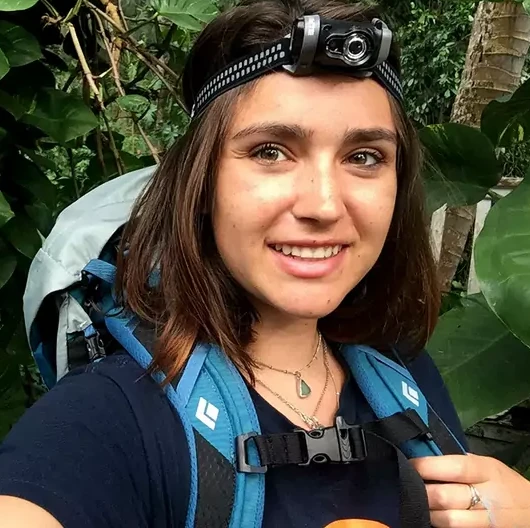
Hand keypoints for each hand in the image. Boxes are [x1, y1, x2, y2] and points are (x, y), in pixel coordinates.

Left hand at [411, 453, 529, 526]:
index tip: (410, 465)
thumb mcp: (490, 468)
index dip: (426, 467)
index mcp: (487, 471)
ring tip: (417, 503)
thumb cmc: (505, 485)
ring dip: (426, 512)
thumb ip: (462, 465)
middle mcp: (487, 497)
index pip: (453, 468)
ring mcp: (487, 523)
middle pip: (444, 496)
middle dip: (421, 491)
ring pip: (446, 520)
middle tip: (407, 485)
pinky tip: (431, 518)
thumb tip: (428, 459)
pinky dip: (439, 526)